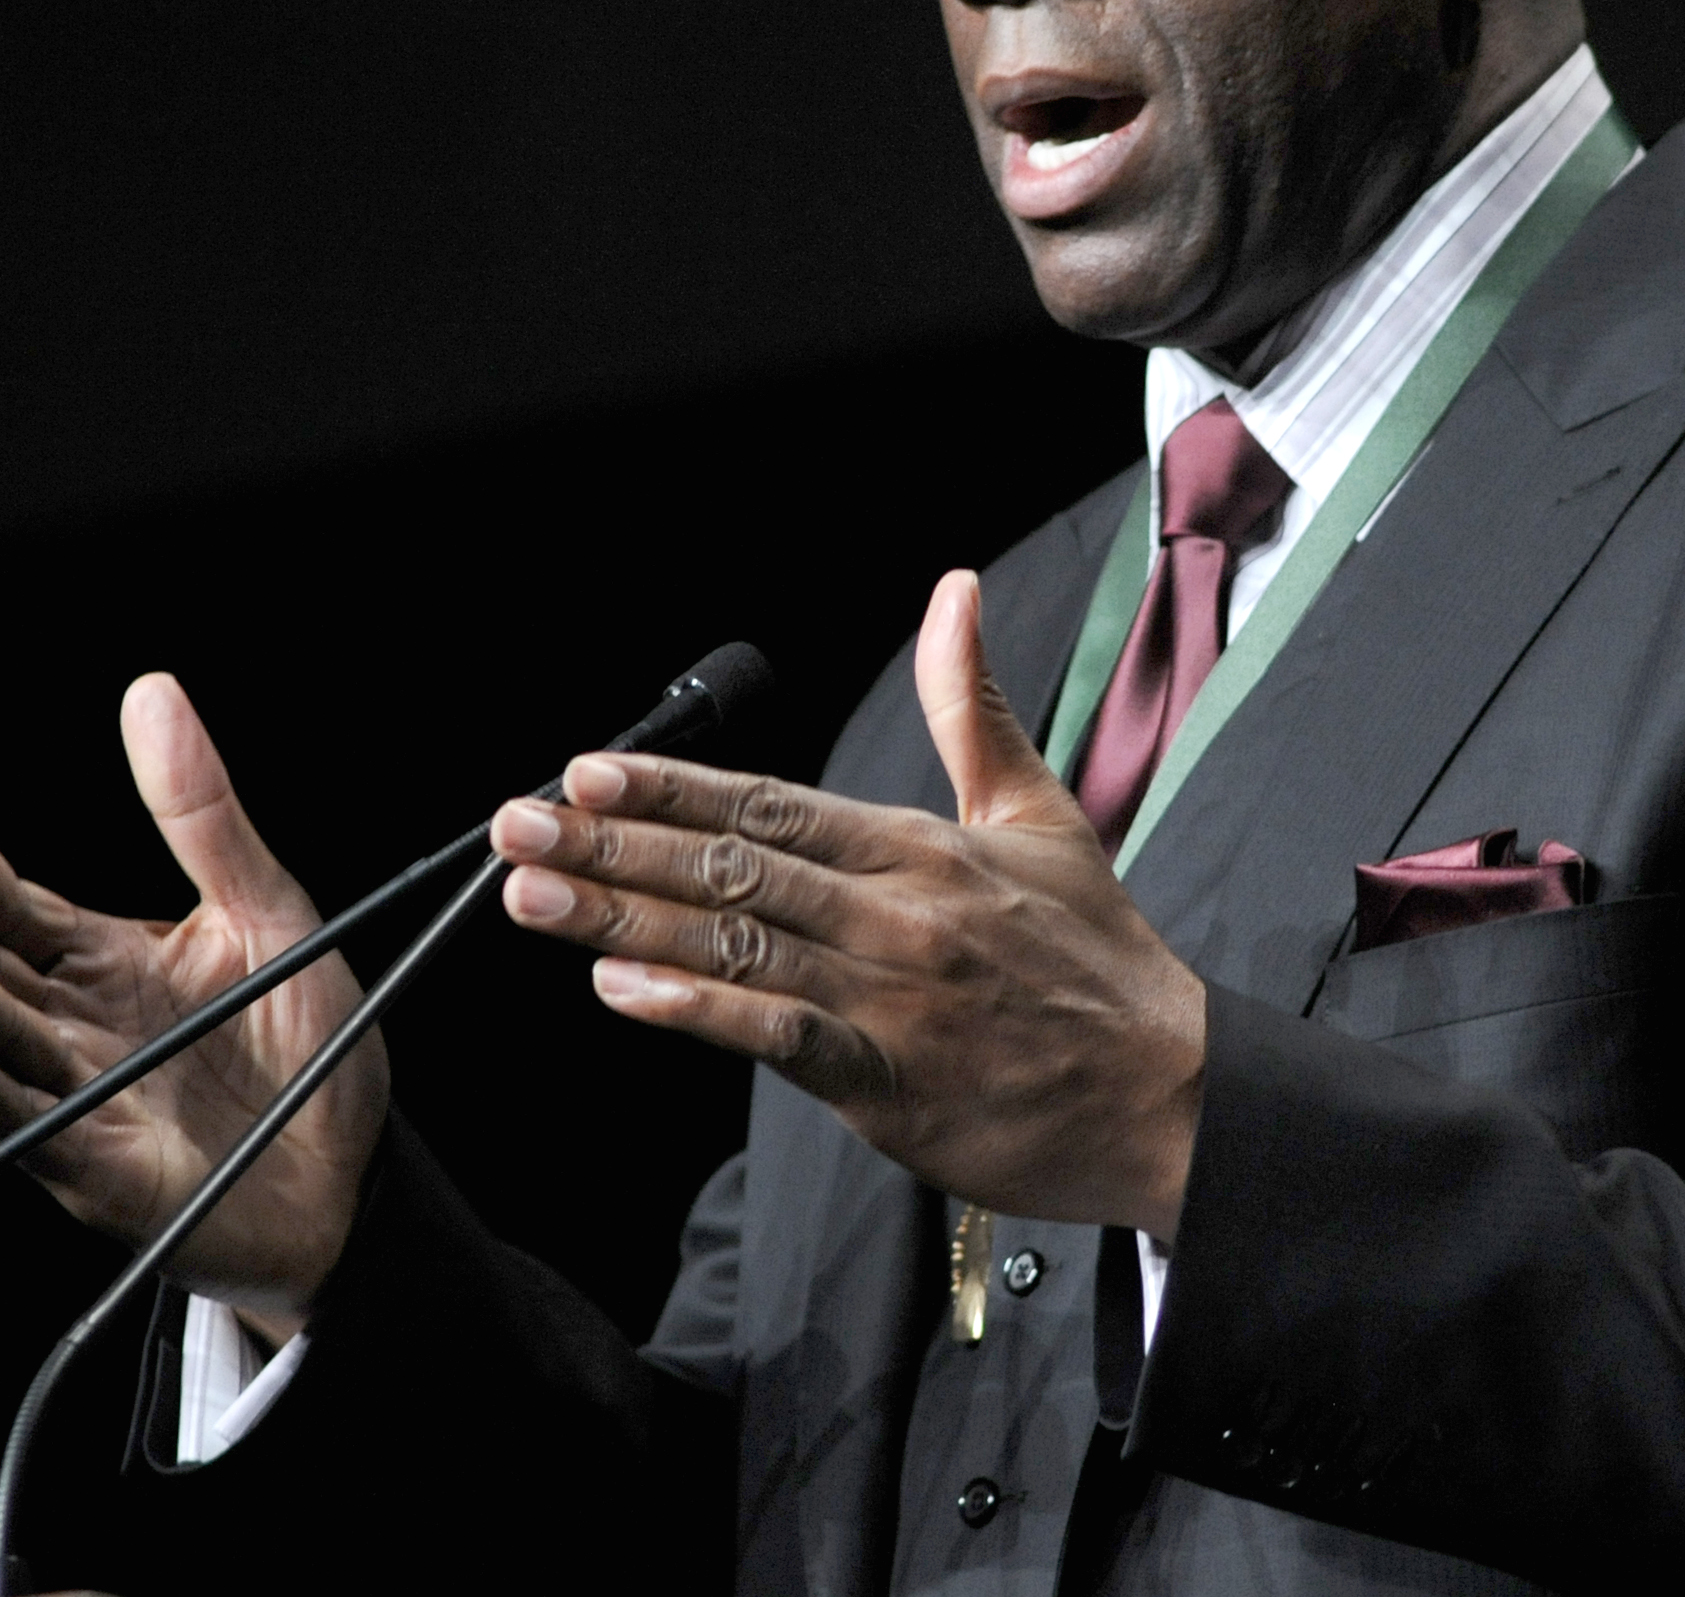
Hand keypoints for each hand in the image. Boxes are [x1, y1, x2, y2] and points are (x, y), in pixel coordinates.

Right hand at [0, 675, 387, 1336]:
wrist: (357, 1171)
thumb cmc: (312, 1045)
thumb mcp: (267, 908)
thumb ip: (203, 816)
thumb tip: (151, 690)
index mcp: (111, 964)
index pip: (24, 910)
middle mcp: (80, 1028)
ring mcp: (82, 1097)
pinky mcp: (98, 1166)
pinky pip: (27, 1125)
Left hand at [493, 571, 1205, 1238]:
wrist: (1170, 1093)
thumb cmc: (1097, 956)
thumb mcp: (1040, 814)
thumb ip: (971, 707)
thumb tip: (954, 591)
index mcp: (922, 847)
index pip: (772, 804)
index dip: (672, 788)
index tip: (585, 771)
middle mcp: (898, 911)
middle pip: (732, 868)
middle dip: (612, 846)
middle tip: (514, 826)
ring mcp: (891, 997)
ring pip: (737, 945)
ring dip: (622, 922)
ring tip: (531, 898)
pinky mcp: (893, 1083)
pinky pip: (780, 1039)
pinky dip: (701, 1012)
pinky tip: (625, 994)